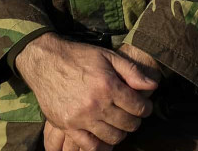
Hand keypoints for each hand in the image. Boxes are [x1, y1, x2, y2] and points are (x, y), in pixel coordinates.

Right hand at [16, 32, 157, 148]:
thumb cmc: (78, 56)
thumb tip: (153, 85)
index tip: (143, 107)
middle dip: (135, 121)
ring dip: (120, 133)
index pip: (138, 107)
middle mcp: (96, 104)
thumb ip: (131, 71)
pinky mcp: (67, 126)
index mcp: (108, 86)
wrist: (45, 61)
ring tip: (118, 124)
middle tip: (132, 115)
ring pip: (112, 137)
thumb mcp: (107, 56)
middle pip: (127, 124)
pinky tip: (104, 138)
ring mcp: (81, 117)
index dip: (145, 108)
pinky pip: (89, 145)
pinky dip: (101, 146)